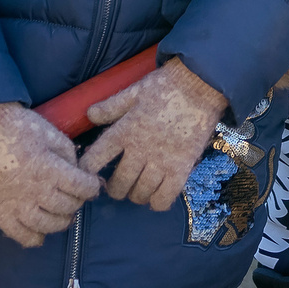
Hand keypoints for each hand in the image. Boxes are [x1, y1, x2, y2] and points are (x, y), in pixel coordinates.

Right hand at [0, 101, 101, 247]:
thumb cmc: (16, 126)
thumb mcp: (49, 132)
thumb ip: (68, 154)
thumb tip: (80, 172)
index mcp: (48, 168)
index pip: (81, 188)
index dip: (92, 187)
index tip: (92, 185)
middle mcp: (33, 191)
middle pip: (67, 207)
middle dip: (77, 201)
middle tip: (75, 194)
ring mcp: (15, 205)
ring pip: (48, 225)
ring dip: (60, 221)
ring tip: (61, 212)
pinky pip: (21, 236)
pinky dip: (35, 237)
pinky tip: (40, 229)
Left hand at [84, 57, 227, 212]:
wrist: (201, 84)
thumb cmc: (165, 85)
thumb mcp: (134, 92)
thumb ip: (111, 107)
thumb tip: (89, 115)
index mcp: (124, 131)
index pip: (95, 160)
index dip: (88, 170)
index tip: (91, 172)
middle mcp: (139, 150)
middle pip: (118, 184)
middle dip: (114, 189)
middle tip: (118, 184)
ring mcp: (161, 162)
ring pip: (140, 194)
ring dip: (135, 195)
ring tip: (137, 190)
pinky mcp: (181, 168)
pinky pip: (165, 198)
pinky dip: (157, 202)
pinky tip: (156, 196)